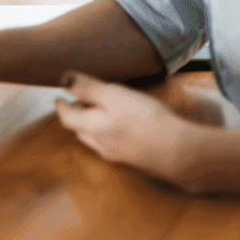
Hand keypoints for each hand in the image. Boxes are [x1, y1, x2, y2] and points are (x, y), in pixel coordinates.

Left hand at [55, 72, 199, 189]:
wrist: (181, 153)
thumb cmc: (145, 120)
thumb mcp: (113, 95)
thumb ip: (87, 88)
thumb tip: (63, 79)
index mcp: (91, 128)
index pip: (66, 118)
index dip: (61, 106)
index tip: (58, 98)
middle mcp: (101, 145)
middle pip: (80, 129)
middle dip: (75, 115)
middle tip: (77, 101)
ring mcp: (120, 155)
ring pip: (97, 139)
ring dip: (92, 125)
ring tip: (97, 112)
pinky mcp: (137, 159)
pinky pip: (114, 145)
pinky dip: (109, 133)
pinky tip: (122, 127)